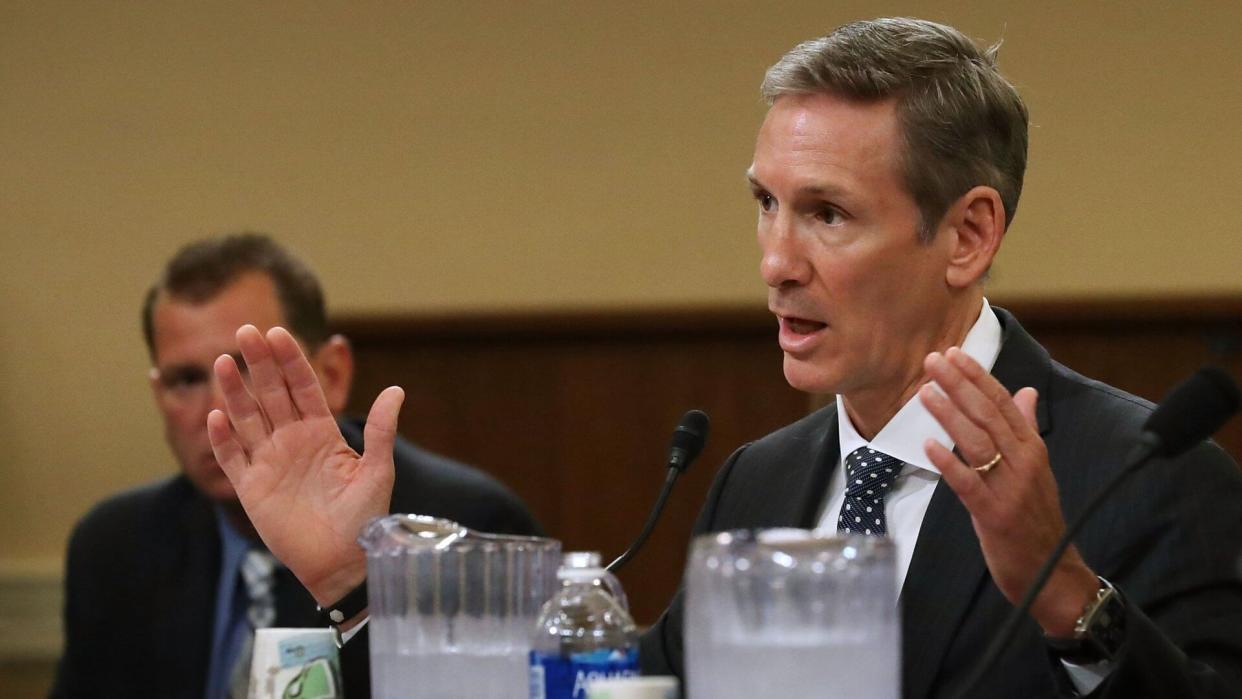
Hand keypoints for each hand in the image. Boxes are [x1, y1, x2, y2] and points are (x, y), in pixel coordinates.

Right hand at [206, 325, 403, 604]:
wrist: (344, 563)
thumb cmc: (365, 519)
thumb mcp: (377, 471)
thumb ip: (381, 431)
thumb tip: (396, 390)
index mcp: (321, 433)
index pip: (303, 388)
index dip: (291, 361)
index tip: (279, 333)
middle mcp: (292, 441)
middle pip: (271, 394)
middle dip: (259, 364)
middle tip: (246, 331)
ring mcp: (269, 463)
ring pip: (247, 418)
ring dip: (235, 391)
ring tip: (224, 362)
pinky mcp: (252, 488)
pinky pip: (233, 458)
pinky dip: (223, 438)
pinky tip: (216, 415)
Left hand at [919, 347, 1096, 636]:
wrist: (1051, 573)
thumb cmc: (1035, 519)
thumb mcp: (1035, 470)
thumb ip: (1026, 429)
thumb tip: (1026, 391)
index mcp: (1032, 449)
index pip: (1003, 403)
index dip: (978, 377)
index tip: (953, 353)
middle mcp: (1024, 463)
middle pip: (988, 416)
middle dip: (959, 385)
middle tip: (932, 360)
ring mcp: (1010, 489)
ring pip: (978, 443)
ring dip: (949, 414)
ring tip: (924, 392)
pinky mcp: (994, 515)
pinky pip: (969, 484)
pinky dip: (949, 463)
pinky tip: (929, 445)